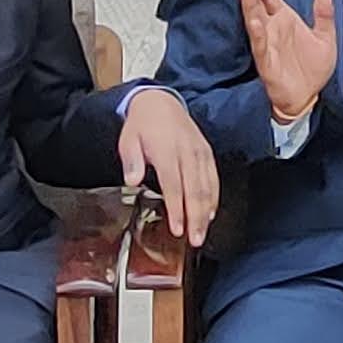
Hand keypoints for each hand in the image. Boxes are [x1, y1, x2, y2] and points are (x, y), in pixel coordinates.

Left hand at [114, 87, 220, 246]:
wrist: (160, 103)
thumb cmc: (143, 125)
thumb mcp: (128, 139)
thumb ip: (131, 160)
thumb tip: (132, 180)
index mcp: (167, 150)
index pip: (174, 184)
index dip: (177, 208)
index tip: (178, 228)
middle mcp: (187, 152)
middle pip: (195, 190)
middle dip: (196, 217)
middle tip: (195, 239)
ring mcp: (200, 153)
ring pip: (207, 186)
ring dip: (206, 212)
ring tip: (202, 233)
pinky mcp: (207, 153)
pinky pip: (213, 178)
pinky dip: (214, 197)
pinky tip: (211, 213)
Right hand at [235, 0, 340, 123]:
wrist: (308, 98)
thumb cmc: (312, 69)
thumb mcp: (326, 38)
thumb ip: (324, 16)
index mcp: (285, 21)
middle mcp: (272, 30)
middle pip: (258, 4)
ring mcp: (267, 45)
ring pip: (254, 21)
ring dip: (249, 5)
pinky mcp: (266, 62)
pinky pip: (260, 46)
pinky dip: (257, 33)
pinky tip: (255, 23)